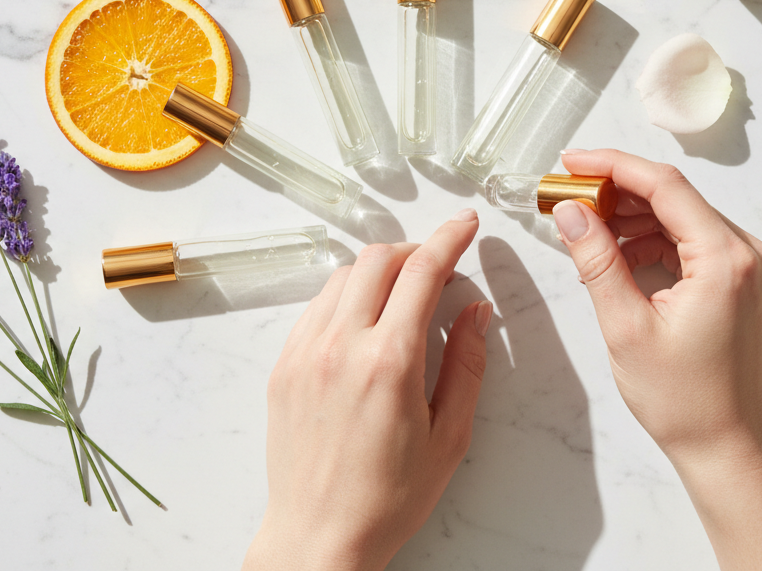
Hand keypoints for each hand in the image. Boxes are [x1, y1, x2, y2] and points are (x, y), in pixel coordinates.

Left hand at [242, 209, 492, 570]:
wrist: (319, 536)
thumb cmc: (388, 498)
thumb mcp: (449, 437)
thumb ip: (466, 365)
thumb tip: (477, 311)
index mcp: (390, 362)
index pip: (423, 272)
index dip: (450, 239)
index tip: (466, 225)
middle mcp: (342, 347)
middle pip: (378, 259)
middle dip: (415, 249)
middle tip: (439, 265)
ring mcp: (306, 354)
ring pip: (343, 276)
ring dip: (378, 271)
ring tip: (403, 296)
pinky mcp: (284, 366)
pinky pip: (316, 307)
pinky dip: (345, 297)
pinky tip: (365, 323)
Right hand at [554, 149, 761, 461]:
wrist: (723, 445)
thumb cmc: (681, 399)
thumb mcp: (625, 326)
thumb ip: (596, 260)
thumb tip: (570, 211)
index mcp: (726, 260)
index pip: (665, 186)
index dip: (613, 166)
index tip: (571, 162)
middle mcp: (748, 253)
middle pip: (675, 196)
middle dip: (618, 191)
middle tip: (568, 196)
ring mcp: (749, 266)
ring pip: (682, 216)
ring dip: (634, 216)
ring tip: (586, 227)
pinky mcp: (742, 280)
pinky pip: (693, 241)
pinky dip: (654, 240)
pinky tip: (618, 253)